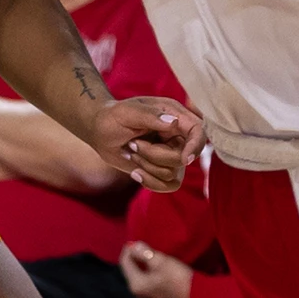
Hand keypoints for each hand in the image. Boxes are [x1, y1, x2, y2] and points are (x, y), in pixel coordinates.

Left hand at [84, 96, 205, 191]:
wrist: (100, 131)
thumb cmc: (113, 116)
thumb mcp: (128, 111)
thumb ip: (150, 115)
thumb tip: (174, 123)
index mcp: (174, 115)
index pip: (198, 131)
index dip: (195, 146)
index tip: (184, 159)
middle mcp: (177, 135)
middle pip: (183, 158)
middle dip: (154, 155)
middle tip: (133, 144)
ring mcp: (171, 154)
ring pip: (173, 174)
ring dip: (147, 166)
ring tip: (132, 151)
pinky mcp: (162, 169)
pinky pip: (168, 186)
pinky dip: (150, 182)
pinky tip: (135, 172)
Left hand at [120, 243, 194, 297]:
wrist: (194, 295)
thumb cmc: (177, 277)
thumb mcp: (160, 261)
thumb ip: (144, 253)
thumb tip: (133, 246)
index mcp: (135, 283)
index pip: (124, 262)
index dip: (128, 249)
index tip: (135, 240)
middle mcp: (136, 292)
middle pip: (129, 270)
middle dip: (133, 256)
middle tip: (141, 245)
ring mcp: (143, 296)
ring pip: (136, 275)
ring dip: (139, 263)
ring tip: (146, 252)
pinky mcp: (152, 296)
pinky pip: (142, 280)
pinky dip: (144, 270)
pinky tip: (152, 264)